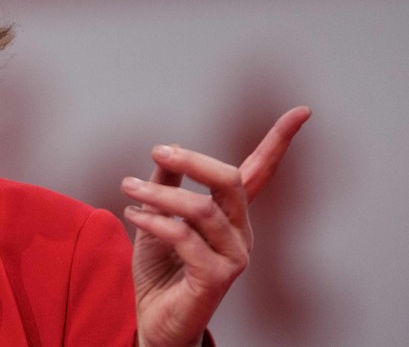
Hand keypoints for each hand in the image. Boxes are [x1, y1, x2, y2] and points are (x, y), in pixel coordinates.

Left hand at [121, 106, 311, 346]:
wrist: (153, 318)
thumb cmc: (160, 266)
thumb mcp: (156, 215)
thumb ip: (164, 185)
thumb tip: (168, 152)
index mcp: (232, 214)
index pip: (260, 171)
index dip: (280, 140)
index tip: (303, 110)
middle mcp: (241, 232)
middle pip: (230, 181)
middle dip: (192, 161)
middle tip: (157, 151)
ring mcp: (234, 257)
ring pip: (201, 209)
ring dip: (158, 195)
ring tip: (126, 188)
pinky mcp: (217, 278)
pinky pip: (185, 238)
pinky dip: (154, 221)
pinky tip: (133, 215)